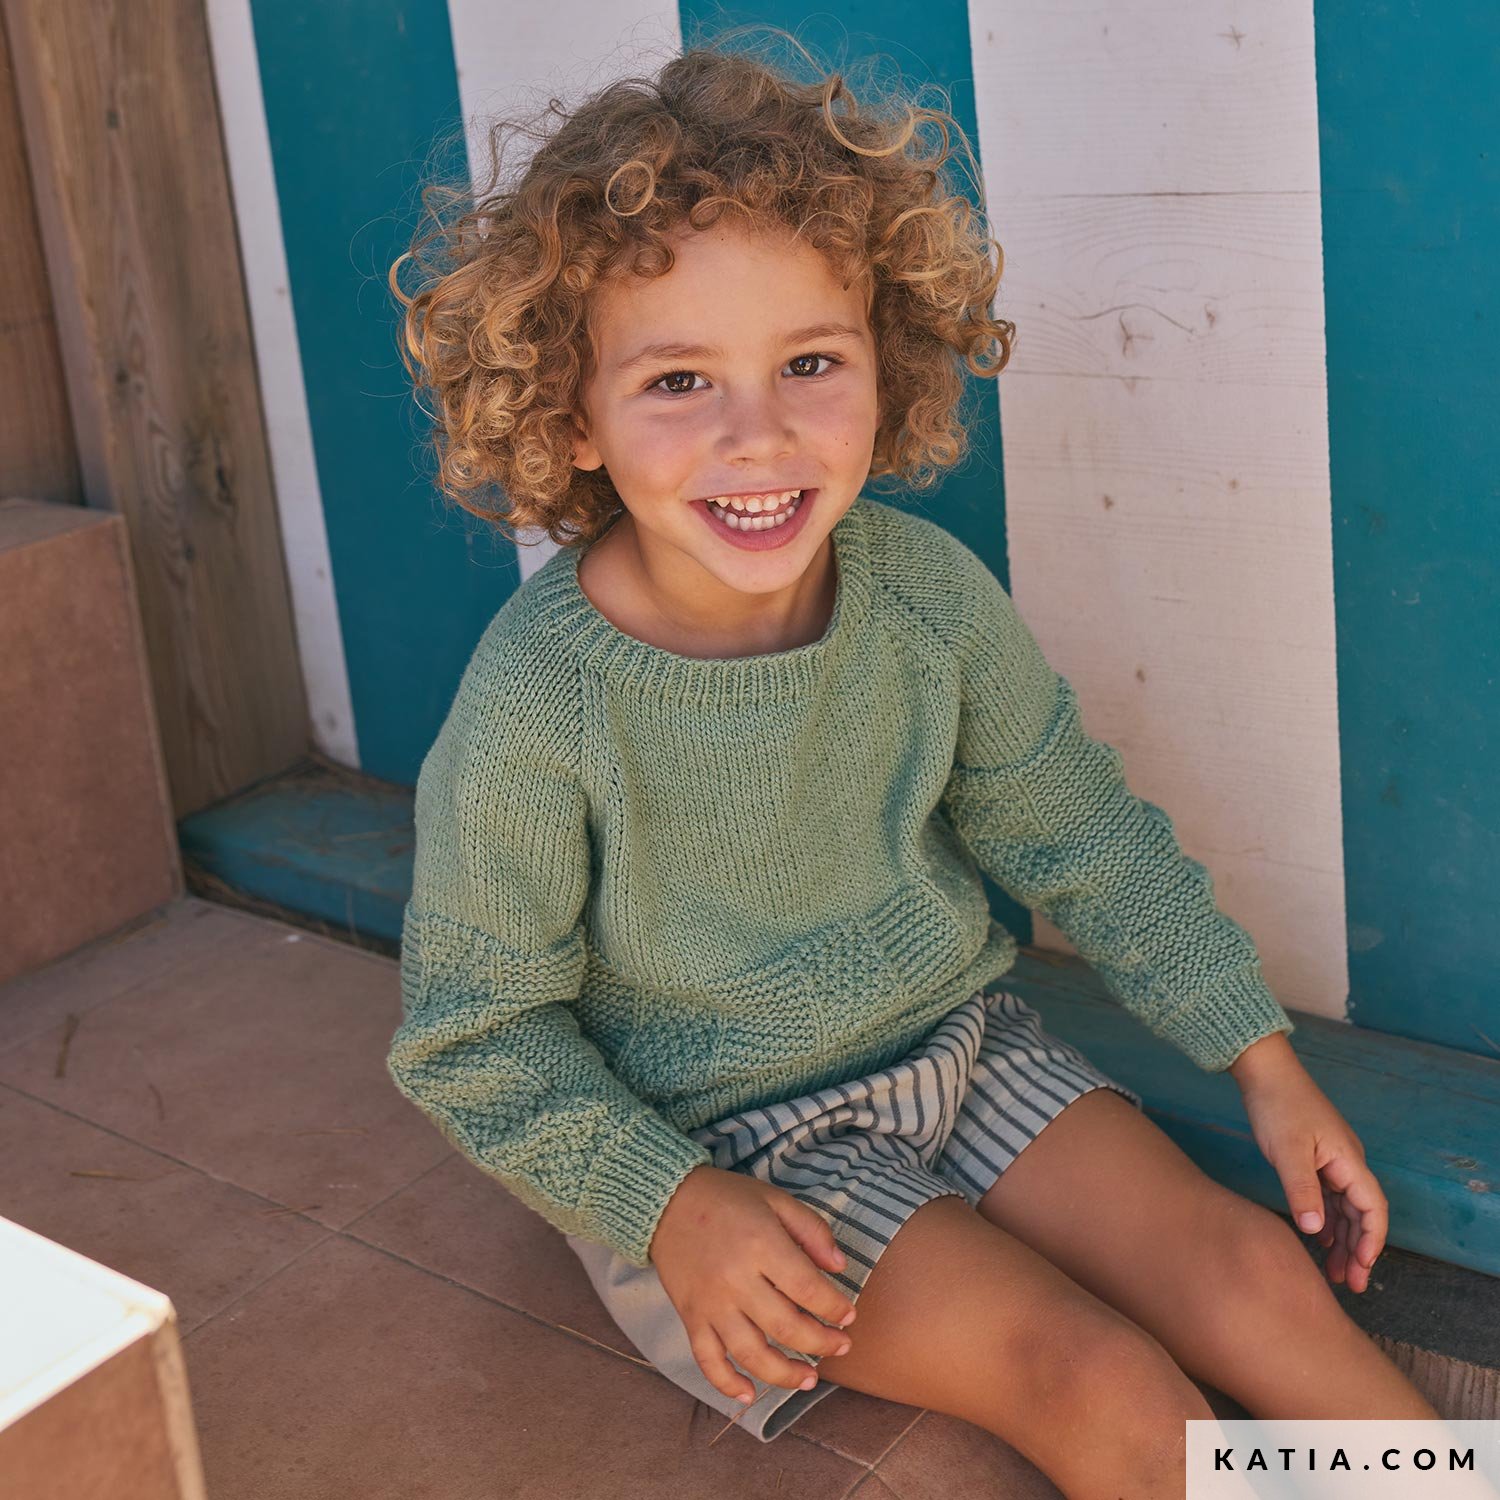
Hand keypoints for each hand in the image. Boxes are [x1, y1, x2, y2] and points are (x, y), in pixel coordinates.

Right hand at [647, 1164, 857, 1404]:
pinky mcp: (691, 1317)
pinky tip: (749, 1395)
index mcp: (761, 1244)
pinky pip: (708, 1360)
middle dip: (820, 1343)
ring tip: (809, 1379)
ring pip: (750, 1353)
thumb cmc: (728, 1198)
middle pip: (785, 1326)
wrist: (668, 1201)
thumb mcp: (775, 1200)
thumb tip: (839, 1266)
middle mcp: (736, 1279)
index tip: (849, 1317)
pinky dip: (727, 1384)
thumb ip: (811, 1230)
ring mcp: (711, 1303)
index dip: (834, 1308)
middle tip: (841, 1347)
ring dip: (784, 1374)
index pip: (807, 1288)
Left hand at [1230, 1035, 1387, 1292]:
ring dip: (1343, 1240)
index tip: (1363, 1269)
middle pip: (1363, 1214)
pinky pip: (1329, 1198)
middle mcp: (1347, 1163)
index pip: (1373, 1209)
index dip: (1372, 1241)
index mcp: (1349, 1161)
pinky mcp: (1314, 1159)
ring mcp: (1332, 1161)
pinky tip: (1319, 1240)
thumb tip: (1317, 1232)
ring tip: (1333, 1273)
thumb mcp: (1287, 1151)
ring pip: (1345, 1209)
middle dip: (1359, 1250)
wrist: (1264, 1071)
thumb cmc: (1278, 1106)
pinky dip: (1328, 1221)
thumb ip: (1302, 1190)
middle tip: (1350, 1285)